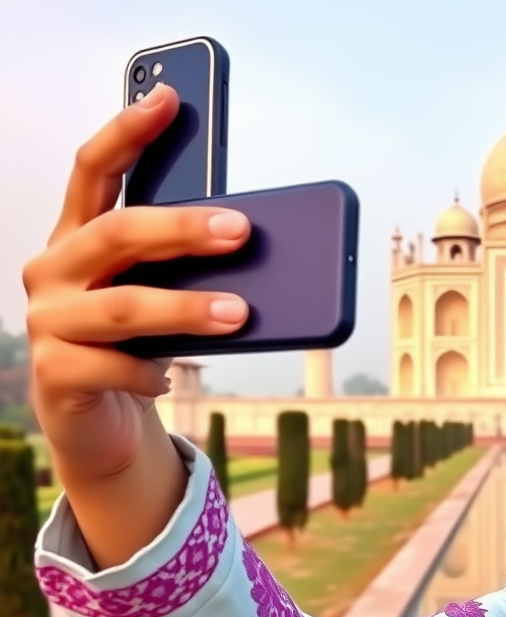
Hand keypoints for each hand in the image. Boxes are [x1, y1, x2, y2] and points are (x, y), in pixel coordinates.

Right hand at [23, 83, 250, 483]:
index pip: (94, 173)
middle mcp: (53, 272)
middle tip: (240, 231)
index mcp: (78, 240)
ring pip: (123, 307)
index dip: (127, 134)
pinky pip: (113, 368)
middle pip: (117, 234)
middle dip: (181, 228)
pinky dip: (149, 374)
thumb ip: (182, 271)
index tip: (169, 99)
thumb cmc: (136, 347)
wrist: (100, 422)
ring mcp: (48, 322)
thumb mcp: (159, 299)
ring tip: (239, 312)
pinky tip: (167, 379)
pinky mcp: (55, 374)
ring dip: (186, 309)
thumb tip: (251, 249)